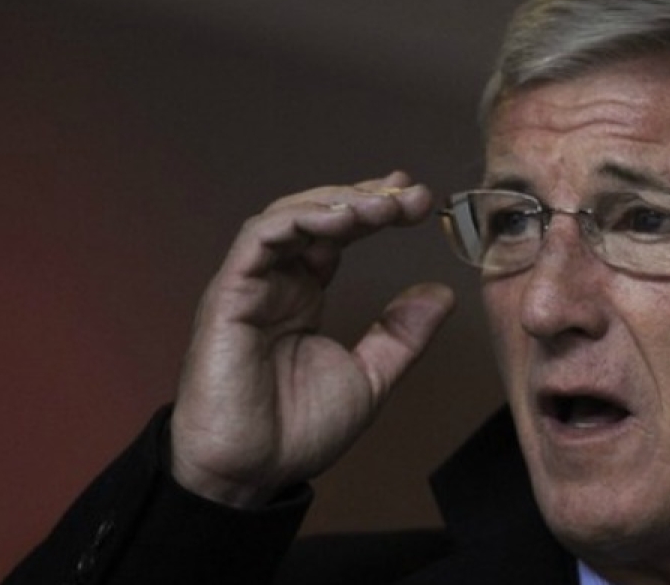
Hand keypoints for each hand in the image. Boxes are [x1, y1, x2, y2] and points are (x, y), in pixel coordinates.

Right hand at [170, 172, 454, 506]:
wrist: (250, 473)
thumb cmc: (297, 431)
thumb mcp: (369, 377)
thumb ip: (401, 335)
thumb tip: (441, 294)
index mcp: (303, 295)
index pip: (337, 235)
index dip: (375, 210)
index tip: (418, 200)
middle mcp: (276, 282)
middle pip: (316, 216)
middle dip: (366, 197)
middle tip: (411, 195)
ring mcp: (250, 284)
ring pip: (287, 217)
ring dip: (337, 202)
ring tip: (383, 205)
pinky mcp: (228, 294)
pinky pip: (257, 239)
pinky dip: (298, 219)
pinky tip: (340, 218)